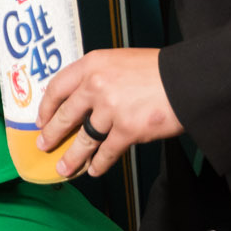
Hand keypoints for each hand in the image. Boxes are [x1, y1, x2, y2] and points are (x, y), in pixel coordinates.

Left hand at [36, 47, 182, 176]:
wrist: (188, 80)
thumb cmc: (159, 70)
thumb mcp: (121, 61)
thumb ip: (100, 76)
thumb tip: (84, 98)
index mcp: (93, 64)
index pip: (57, 86)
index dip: (46, 106)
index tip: (41, 118)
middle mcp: (96, 85)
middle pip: (65, 115)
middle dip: (52, 134)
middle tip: (44, 145)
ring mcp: (110, 109)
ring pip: (82, 139)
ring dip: (71, 157)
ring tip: (63, 168)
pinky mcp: (127, 130)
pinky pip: (106, 152)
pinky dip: (99, 163)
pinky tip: (94, 169)